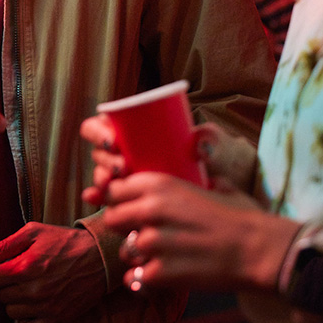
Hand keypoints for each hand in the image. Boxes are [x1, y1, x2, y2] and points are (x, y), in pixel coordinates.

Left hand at [0, 222, 106, 322]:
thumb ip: (5, 245)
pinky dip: (26, 322)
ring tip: (27, 290)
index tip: (3, 268)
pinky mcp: (57, 320)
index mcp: (26, 266)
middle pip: (0, 296)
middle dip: (5, 285)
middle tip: (18, 277)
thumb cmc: (64, 242)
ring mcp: (45, 307)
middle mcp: (33, 289)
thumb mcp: (34, 232)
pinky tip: (32, 308)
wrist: (99, 259)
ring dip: (15, 302)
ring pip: (11, 312)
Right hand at [81, 115, 258, 207]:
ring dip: (102, 180)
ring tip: (113, 187)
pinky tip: (94, 199)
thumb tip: (200, 145)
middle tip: (122, 168)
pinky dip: (98, 197)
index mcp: (136, 129)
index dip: (99, 131)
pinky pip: (109, 197)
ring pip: (102, 174)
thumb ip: (212, 140)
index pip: (104, 123)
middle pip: (99, 151)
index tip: (114, 141)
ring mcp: (128, 175)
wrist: (228, 185)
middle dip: (104, 160)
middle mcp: (127, 150)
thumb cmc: (217, 157)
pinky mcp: (133, 198)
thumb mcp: (215, 144)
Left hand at [102, 172, 297, 294]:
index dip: (120, 201)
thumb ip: (190, 182)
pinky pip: (134, 278)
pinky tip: (162, 277)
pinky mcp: (160, 273)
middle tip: (147, 236)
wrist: (258, 250)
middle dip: (126, 229)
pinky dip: (144, 281)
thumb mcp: (211, 186)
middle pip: (111, 219)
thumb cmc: (239, 217)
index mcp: (160, 184)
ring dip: (139, 257)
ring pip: (124, 251)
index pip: (113, 189)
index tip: (130, 209)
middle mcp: (151, 210)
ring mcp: (153, 243)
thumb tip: (199, 171)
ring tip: (162, 258)